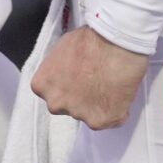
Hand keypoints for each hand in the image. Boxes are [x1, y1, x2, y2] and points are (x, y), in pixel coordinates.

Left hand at [31, 27, 148, 130]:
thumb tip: (67, 72)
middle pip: (67, 105)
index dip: (66, 85)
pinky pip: (110, 120)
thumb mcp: (61, 50)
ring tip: (109, 83)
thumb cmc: (89, 40)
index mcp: (42, 85)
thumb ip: (59, 69)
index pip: (52, 92)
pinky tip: (120, 92)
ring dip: (97, 104)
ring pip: (88, 113)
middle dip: (78, 97)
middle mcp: (55, 104)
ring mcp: (77, 115)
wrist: (115, 45)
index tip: (78, 77)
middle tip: (94, 81)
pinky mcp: (99, 121)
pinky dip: (117, 110)